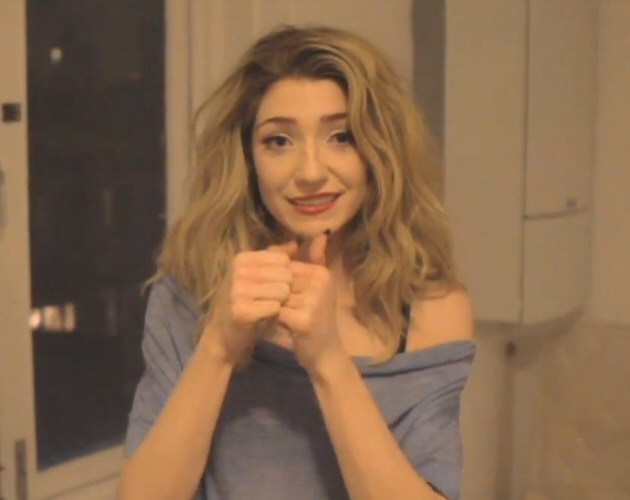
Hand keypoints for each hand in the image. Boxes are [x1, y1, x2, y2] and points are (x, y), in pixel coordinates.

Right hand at [202, 241, 297, 366]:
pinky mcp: (241, 311)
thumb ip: (275, 259)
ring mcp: (237, 291)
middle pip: (285, 274)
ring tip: (270, 307)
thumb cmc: (246, 301)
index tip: (274, 286)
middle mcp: (237, 271)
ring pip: (283, 291)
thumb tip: (295, 244)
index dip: (286, 274)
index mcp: (241, 258)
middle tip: (273, 300)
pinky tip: (266, 318)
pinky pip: (275, 307)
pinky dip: (275, 314)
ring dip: (281, 303)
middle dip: (285, 289)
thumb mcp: (257, 276)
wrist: (224, 334)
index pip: (283, 259)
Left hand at [278, 232, 345, 375]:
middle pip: (280, 282)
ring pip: (276, 296)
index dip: (277, 283)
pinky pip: (277, 311)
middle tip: (279, 308)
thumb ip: (314, 260)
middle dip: (274, 295)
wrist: (325, 353)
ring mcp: (314, 301)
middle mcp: (321, 283)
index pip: (284, 268)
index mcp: (322, 273)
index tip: (281, 296)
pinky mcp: (304, 319)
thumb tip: (320, 235)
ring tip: (281, 317)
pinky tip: (279, 325)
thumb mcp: (316, 288)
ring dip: (274, 307)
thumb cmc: (315, 318)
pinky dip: (274, 319)